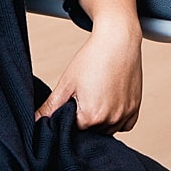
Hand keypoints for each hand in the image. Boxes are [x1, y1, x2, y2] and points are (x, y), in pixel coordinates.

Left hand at [35, 0, 142, 132]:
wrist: (118, 39)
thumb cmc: (92, 57)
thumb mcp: (67, 82)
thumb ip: (51, 107)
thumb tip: (35, 122)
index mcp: (91, 117)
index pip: (74, 130)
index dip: (69, 116)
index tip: (72, 100)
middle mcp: (111, 120)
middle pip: (91, 132)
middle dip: (85, 120)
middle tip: (85, 94)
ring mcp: (125, 115)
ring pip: (107, 130)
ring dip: (100, 120)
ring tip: (97, 94)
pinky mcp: (135, 109)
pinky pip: (123, 124)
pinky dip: (116, 118)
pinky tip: (110, 99)